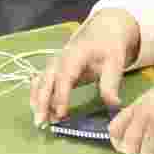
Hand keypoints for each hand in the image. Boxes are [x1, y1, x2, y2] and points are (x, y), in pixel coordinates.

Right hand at [29, 9, 140, 125]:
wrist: (104, 31)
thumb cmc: (109, 46)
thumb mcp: (115, 62)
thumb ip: (111, 83)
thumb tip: (114, 104)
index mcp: (75, 55)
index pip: (64, 77)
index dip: (61, 96)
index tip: (61, 113)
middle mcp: (60, 59)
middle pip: (46, 81)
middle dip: (41, 102)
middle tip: (41, 122)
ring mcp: (54, 64)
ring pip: (39, 82)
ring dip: (37, 101)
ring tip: (41, 121)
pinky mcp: (53, 69)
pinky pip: (40, 83)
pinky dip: (37, 97)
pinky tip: (41, 111)